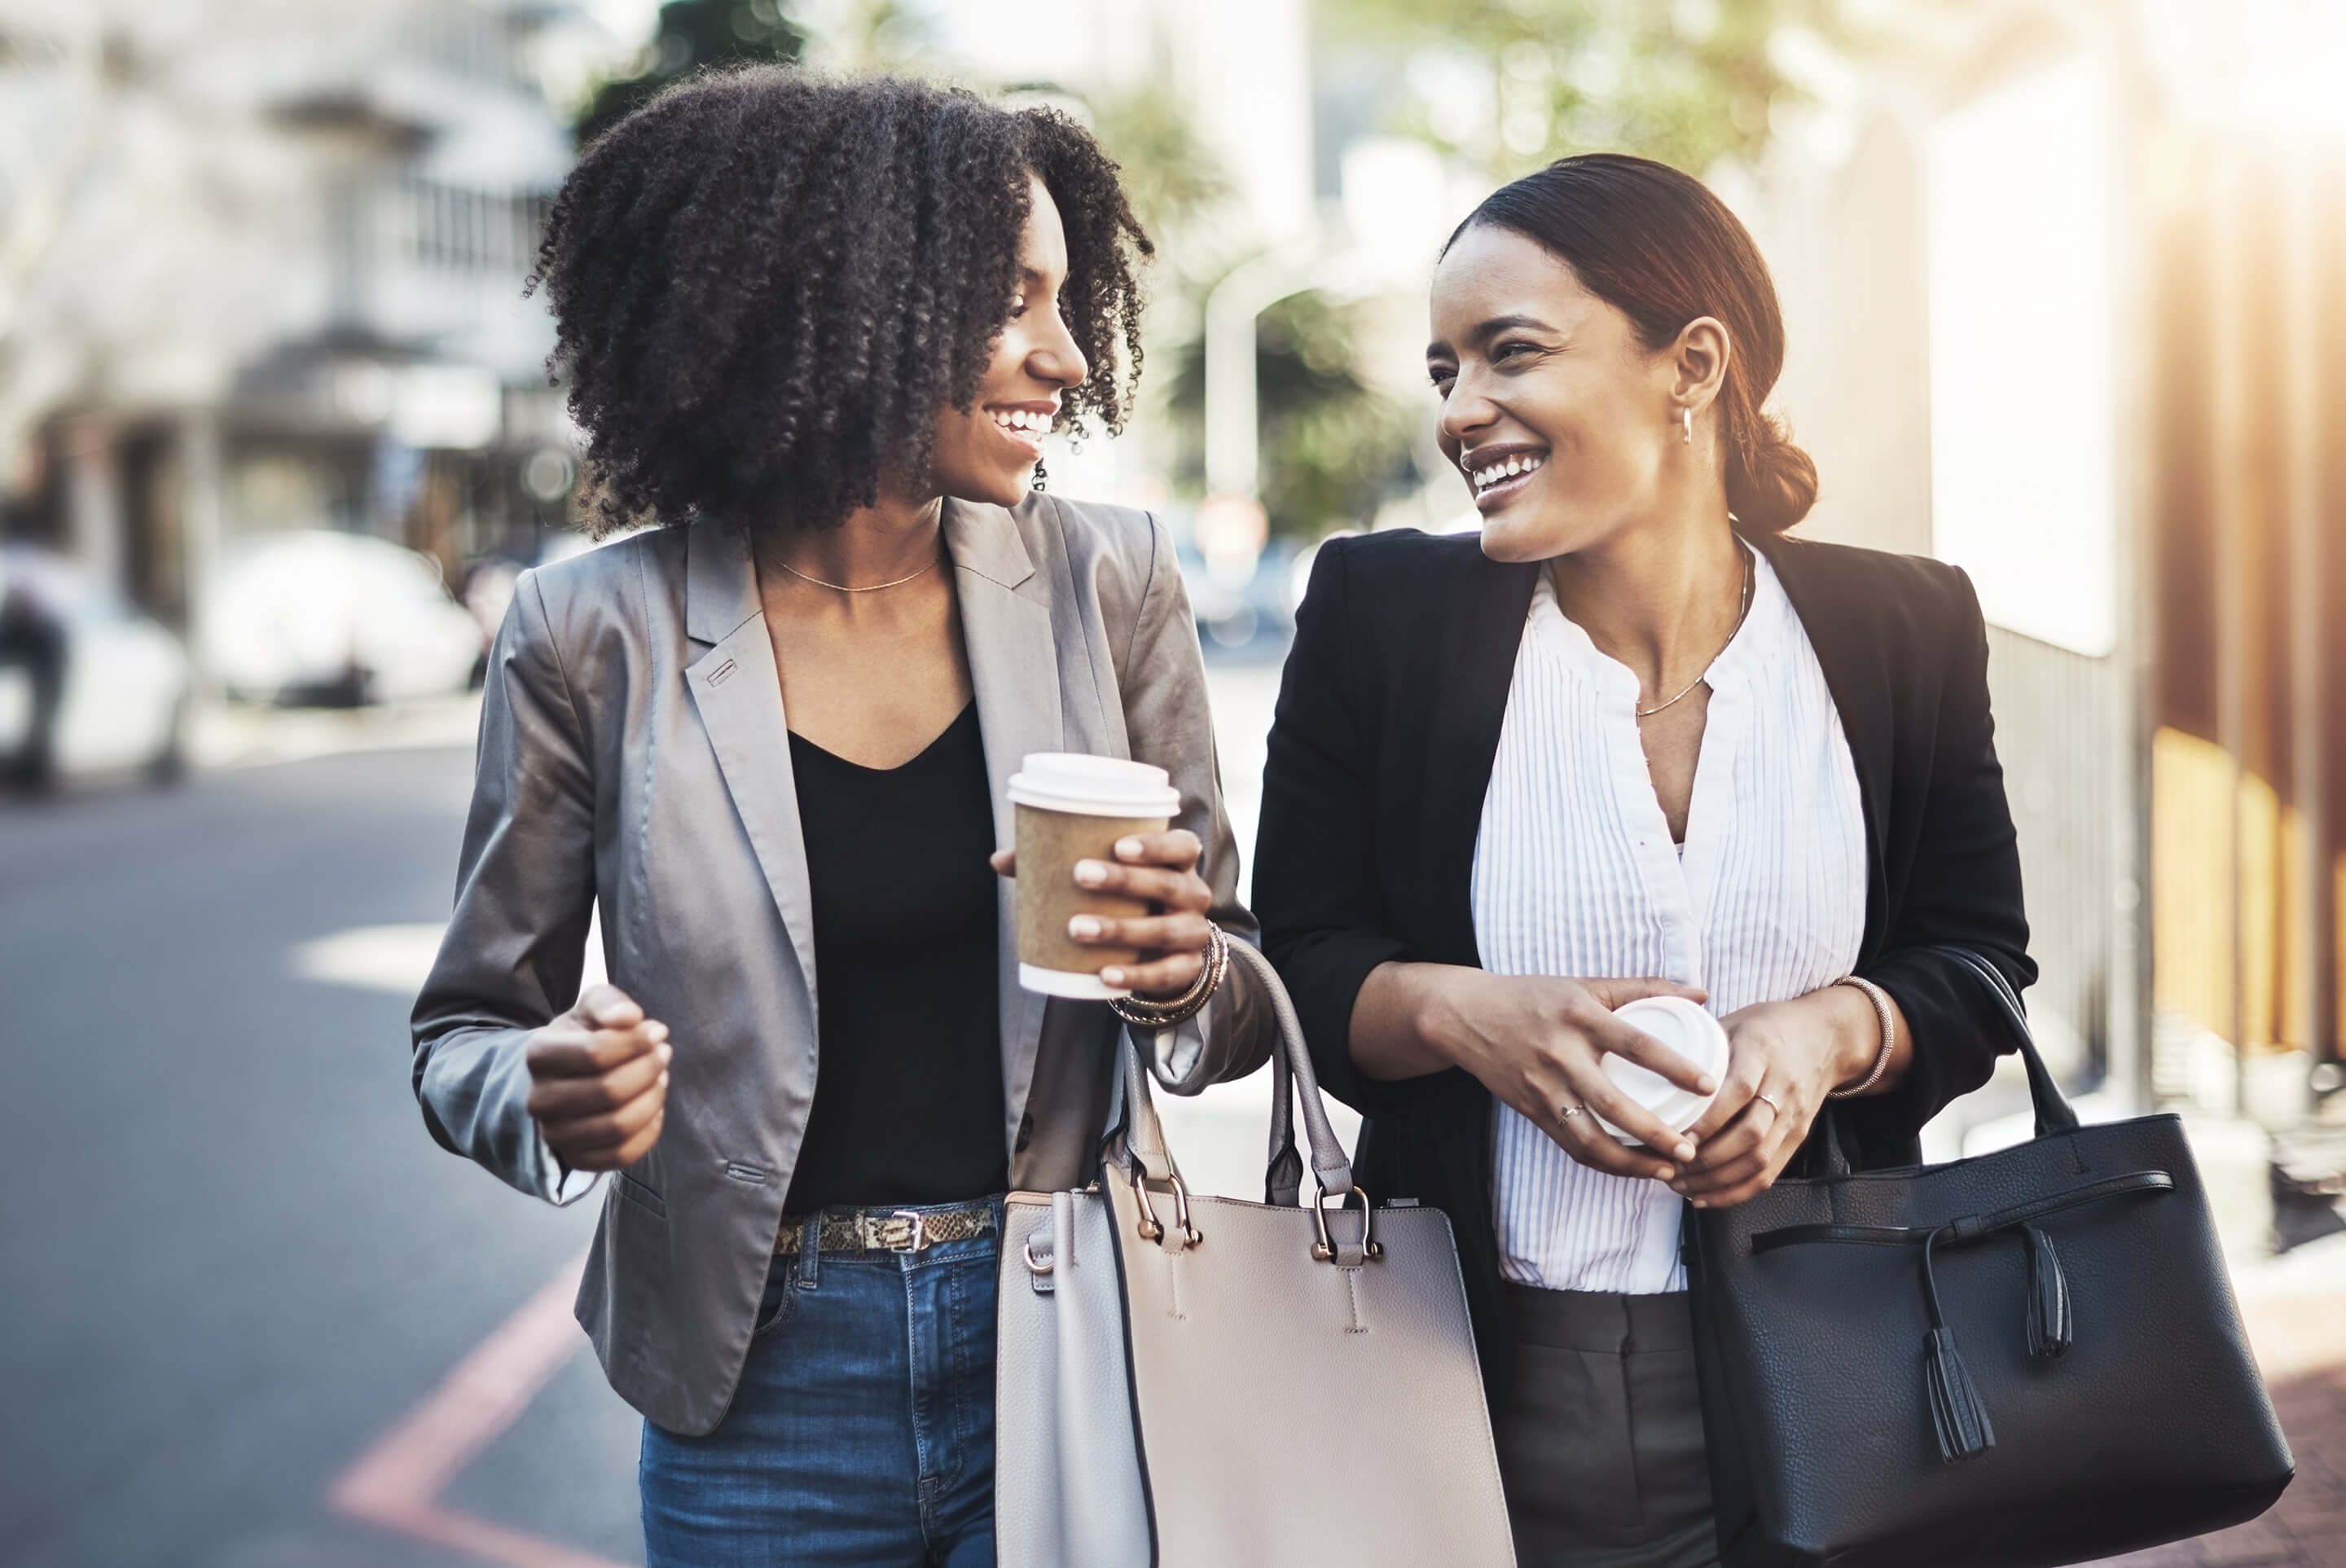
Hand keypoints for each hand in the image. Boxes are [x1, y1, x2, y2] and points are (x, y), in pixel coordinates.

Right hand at [524, 983, 669, 1171]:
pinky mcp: (577, 1159)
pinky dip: (649, 1131)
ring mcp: (555, 1134)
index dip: (637, 1042)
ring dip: (652, 1098)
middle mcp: (540, 1100)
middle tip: (663, 1054)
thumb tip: (628, 1017)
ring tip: (661, 1078)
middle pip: (610, 1091)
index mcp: (540, 1055)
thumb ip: (610, 1003)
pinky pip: (622, 1155)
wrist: (565, 1076)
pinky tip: (654, 1107)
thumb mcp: (593, 1007)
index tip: (657, 1031)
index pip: (596, 1053)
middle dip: (649, 1069)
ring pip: (619, 1126)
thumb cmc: (585, 1036)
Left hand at [990, 830, 1215, 997]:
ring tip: (1077, 927)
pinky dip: (1134, 975)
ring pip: (1165, 930)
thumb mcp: (1109, 879)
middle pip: (1169, 884)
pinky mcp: (1186, 969)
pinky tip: (1103, 974)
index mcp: (1179, 863)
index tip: (1118, 845)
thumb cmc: (1130, 899)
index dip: (1155, 845)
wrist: (1167, 949)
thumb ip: (1059, 864)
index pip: (1182, 845)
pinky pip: (1164, 973)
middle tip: (1079, 875)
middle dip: (1125, 880)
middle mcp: (1194, 894)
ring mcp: (1194, 933)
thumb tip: (999, 859)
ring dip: (1121, 929)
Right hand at [1418, 971, 1715, 1181]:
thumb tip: (1701, 995)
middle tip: (1691, 1150)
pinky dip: (1604, 1163)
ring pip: (1590, 1138)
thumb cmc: (1532, 997)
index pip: (1638, 1045)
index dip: (1676, 1067)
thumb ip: (1644, 987)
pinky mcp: (1532, 1111)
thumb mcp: (1585, 984)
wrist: (1466, 1016)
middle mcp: (1561, 1055)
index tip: (1709, 1087)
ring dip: (1631, 1162)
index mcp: (1581, 1017)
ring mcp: (1544, 1088)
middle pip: (1614, 1104)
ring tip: (1667, 1171)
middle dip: (1656, 1134)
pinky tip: (1631, 1169)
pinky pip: (1571, 1145)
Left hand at [1673, 993, 1855, 1207]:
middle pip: (1750, 1135)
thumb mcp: (1736, 1021)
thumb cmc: (1770, 1026)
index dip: (1708, 1120)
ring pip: (1759, 1160)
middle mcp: (1782, 1089)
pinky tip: (1706, 1196)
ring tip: (1679, 1184)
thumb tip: (1650, 1062)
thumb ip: (1700, 1041)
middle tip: (1669, 1166)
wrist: (1826, 1037)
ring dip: (1716, 1180)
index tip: (1677, 1136)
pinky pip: (1769, 1173)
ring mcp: (1793, 1117)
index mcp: (1762, 1053)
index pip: (1738, 1091)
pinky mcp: (1797, 1137)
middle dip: (1706, 1159)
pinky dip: (1737, 1191)